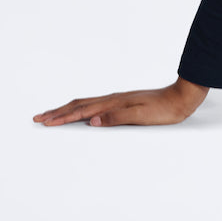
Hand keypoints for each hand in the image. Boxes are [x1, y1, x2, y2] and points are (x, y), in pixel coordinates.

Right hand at [33, 77, 209, 126]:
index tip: (45, 123)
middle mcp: (113, 99)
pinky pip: (96, 104)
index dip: (62, 118)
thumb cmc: (165, 110)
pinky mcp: (124, 102)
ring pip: (86, 103)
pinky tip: (83, 111)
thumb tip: (92, 120)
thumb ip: (116, 118)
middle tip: (39, 118)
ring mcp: (118, 99)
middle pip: (79, 104)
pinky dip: (82, 108)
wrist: (182, 98)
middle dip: (58, 112)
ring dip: (67, 109)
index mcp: (114, 103)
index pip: (82, 111)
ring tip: (54, 114)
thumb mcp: (141, 116)